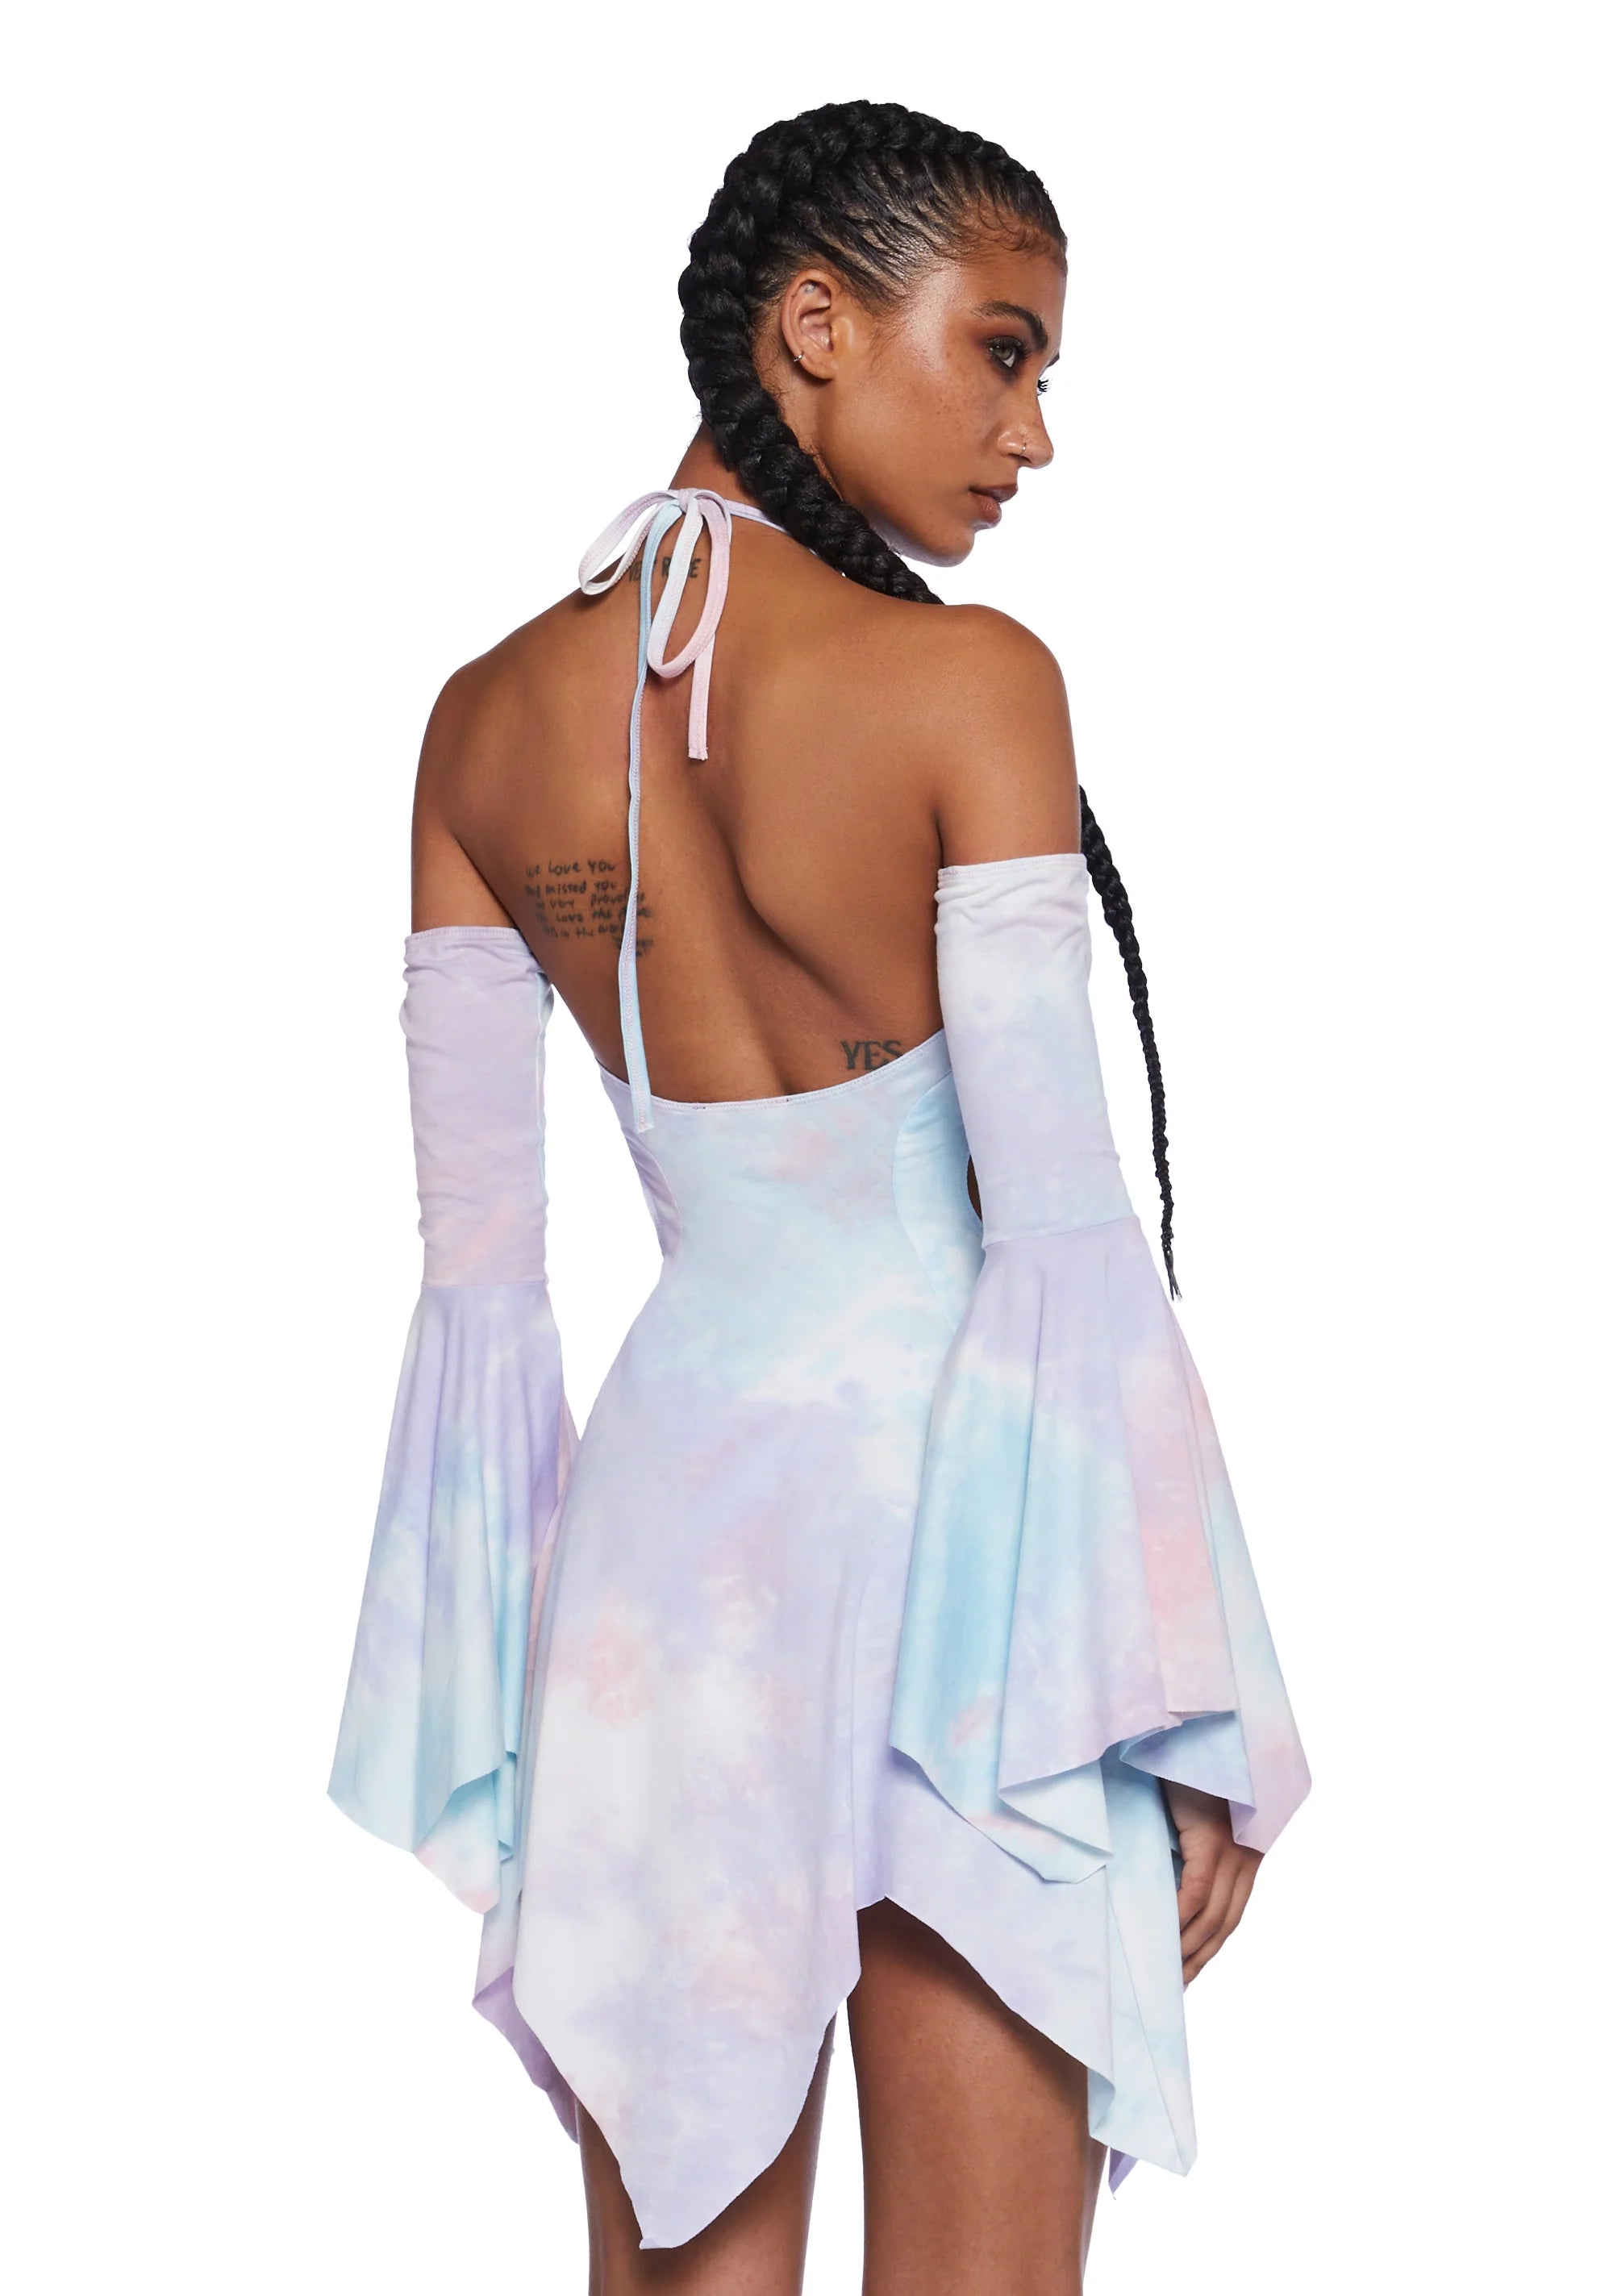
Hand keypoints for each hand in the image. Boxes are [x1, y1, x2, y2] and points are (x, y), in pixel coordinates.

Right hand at [1164, 1780, 1261, 1983]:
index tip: (1188, 1973)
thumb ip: (1186, 1849)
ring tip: (1166, 1972)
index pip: (1231, 1914)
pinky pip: (1197, 1893)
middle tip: (1175, 1987)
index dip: (1210, 1947)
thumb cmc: (1182, 1771)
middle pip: (1225, 1924)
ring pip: (1213, 1916)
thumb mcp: (1189, 1818)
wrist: (1187, 1737)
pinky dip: (1179, 1918)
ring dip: (1189, 1948)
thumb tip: (1160, 1883)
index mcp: (1245, 1853)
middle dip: (1200, 1958)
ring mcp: (1233, 1849)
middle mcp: (1246, 1856)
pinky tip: (1163, 1934)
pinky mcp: (1214, 1841)